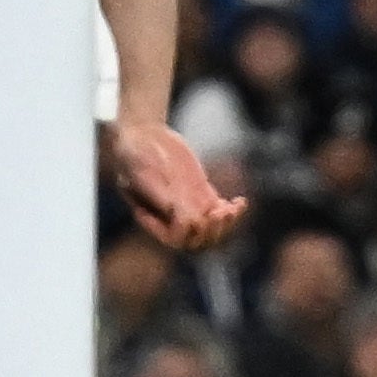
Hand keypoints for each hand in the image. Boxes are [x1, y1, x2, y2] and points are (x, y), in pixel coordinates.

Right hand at [105, 116, 247, 251]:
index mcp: (154, 218)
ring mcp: (188, 206)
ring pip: (212, 230)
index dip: (188, 234)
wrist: (143, 135)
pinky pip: (220, 213)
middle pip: (197, 241)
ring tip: (231, 209)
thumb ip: (161, 194)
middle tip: (218, 213)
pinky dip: (234, 211)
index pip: (175, 240)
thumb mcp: (144, 171)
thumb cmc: (136, 152)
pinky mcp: (202, 195)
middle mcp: (171, 217)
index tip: (196, 217)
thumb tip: (183, 216)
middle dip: (211, 233)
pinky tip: (240, 202)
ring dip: (225, 225)